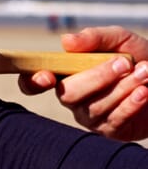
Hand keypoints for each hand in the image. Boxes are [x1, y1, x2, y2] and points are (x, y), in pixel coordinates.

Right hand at [18, 26, 147, 140]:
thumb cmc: (137, 56)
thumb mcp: (118, 39)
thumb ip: (93, 38)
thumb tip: (66, 42)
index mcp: (64, 73)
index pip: (33, 83)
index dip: (32, 82)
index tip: (47, 76)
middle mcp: (71, 97)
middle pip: (68, 94)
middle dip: (97, 78)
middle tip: (124, 64)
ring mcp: (89, 116)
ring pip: (95, 107)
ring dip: (123, 88)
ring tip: (144, 72)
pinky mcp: (110, 131)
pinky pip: (114, 120)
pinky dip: (131, 104)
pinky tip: (143, 92)